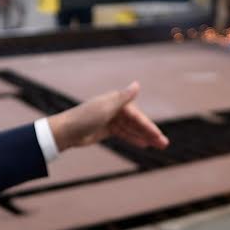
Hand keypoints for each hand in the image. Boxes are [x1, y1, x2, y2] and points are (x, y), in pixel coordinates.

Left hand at [48, 81, 168, 151]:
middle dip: (150, 133)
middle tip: (164, 144)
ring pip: (131, 129)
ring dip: (144, 137)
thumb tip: (137, 84)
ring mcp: (111, 119)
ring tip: (158, 146)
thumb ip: (123, 97)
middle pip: (136, 122)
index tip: (158, 136)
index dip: (148, 127)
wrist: (65, 131)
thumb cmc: (84, 118)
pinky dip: (133, 138)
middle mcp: (115, 108)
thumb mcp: (105, 108)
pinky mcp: (106, 129)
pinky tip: (143, 144)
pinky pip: (124, 134)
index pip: (137, 116)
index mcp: (116, 101)